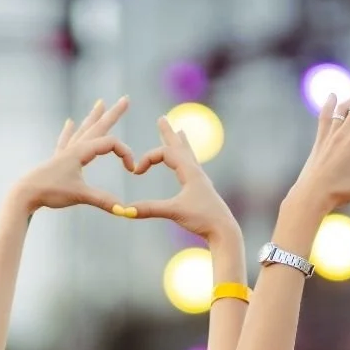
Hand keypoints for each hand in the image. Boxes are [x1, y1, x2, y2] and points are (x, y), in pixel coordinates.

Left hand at [14, 97, 133, 213]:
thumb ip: (103, 201)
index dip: (125, 154)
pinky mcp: (58, 160)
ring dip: (94, 117)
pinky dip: (69, 131)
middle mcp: (74, 148)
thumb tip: (125, 210)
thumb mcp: (80, 196)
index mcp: (81, 152)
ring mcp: (65, 152)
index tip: (132, 170)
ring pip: (83, 130)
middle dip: (113, 114)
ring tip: (100, 102)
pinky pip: (66, 140)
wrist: (25, 194)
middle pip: (98, 126)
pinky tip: (69, 122)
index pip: (110, 144)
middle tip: (126, 99)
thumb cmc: (50, 192)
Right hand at [122, 117, 237, 241]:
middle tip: (163, 118)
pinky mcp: (202, 190)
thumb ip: (150, 209)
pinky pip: (192, 168)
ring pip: (188, 155)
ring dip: (181, 143)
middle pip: (180, 146)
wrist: (224, 231)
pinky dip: (187, 159)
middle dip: (168, 133)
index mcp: (190, 172)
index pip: (165, 153)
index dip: (148, 158)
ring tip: (181, 131)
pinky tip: (188, 163)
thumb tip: (125, 211)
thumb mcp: (174, 212)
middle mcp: (196, 172)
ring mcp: (200, 180)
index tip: (136, 172)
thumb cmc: (202, 219)